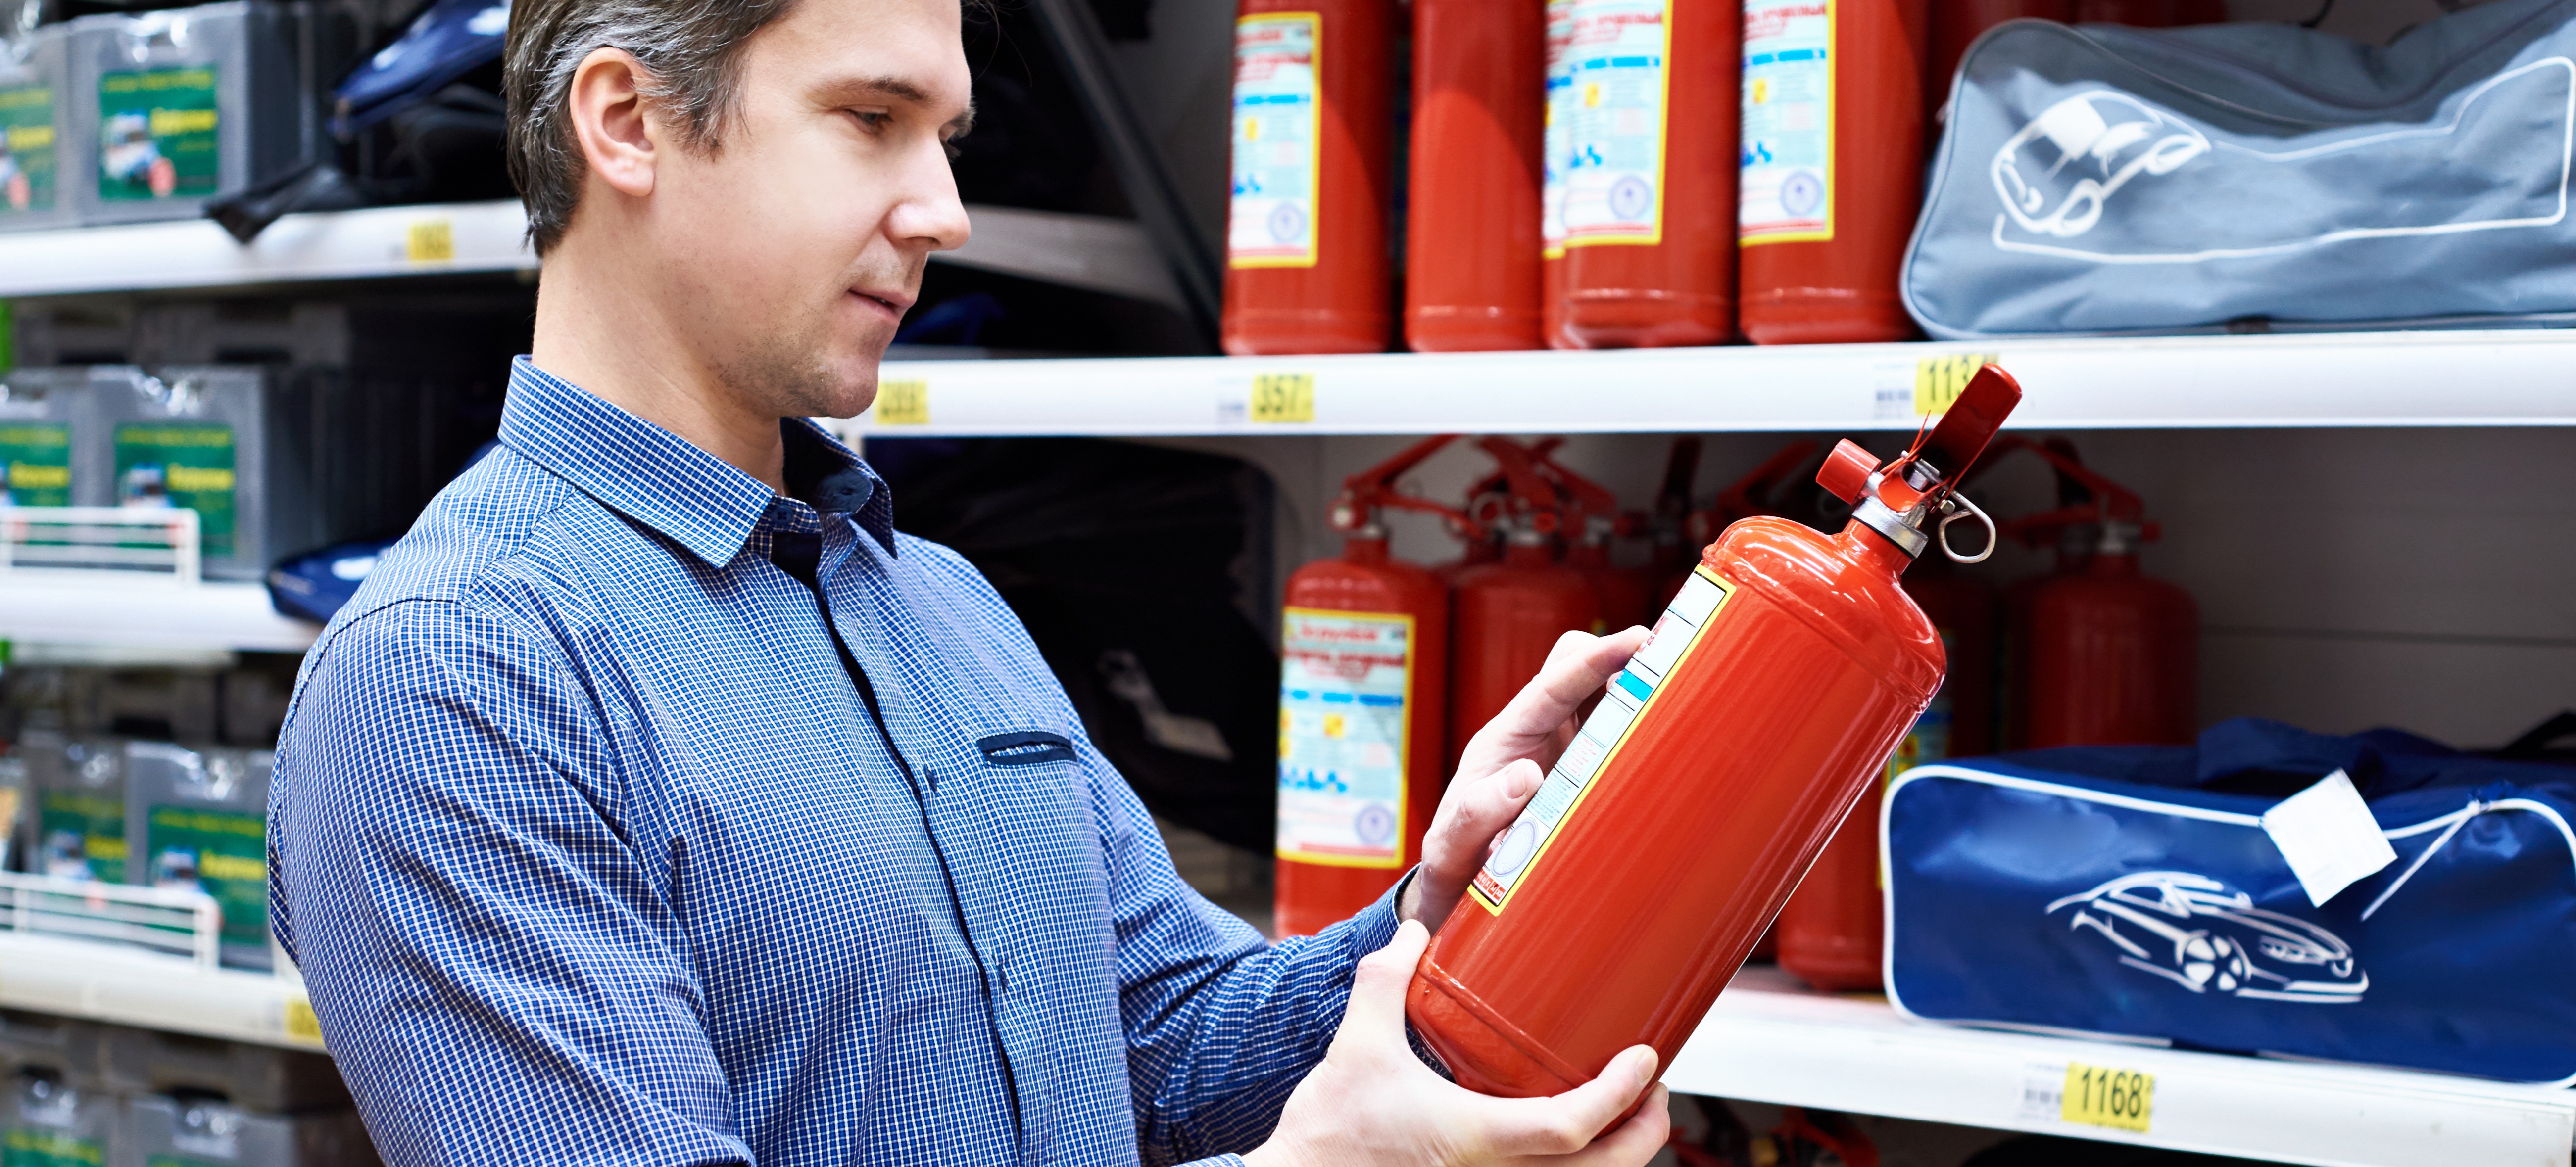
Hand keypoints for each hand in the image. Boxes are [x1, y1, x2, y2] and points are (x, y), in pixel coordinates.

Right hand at [1246, 919, 1668, 1166]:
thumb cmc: (1331, 1129)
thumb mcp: (1358, 1044)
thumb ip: (1387, 981)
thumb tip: (1415, 931)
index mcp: (1478, 1137)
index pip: (1574, 1126)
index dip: (1620, 1094)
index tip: (1644, 1058)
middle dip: (1643, 1132)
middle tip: (1653, 1088)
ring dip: (1619, 1156)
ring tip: (1628, 1114)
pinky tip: (1575, 1141)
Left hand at [1402, 627, 1650, 932]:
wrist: (1459, 884)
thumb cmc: (1454, 858)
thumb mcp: (1455, 843)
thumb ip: (1479, 812)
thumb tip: (1525, 776)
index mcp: (1505, 738)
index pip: (1552, 685)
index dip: (1595, 660)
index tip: (1636, 640)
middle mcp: (1535, 733)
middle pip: (1576, 666)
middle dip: (1617, 658)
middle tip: (1663, 677)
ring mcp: (1562, 750)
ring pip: (1602, 695)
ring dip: (1634, 691)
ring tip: (1674, 706)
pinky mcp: (1582, 772)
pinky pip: (1614, 735)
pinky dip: (1640, 729)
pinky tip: (1667, 746)